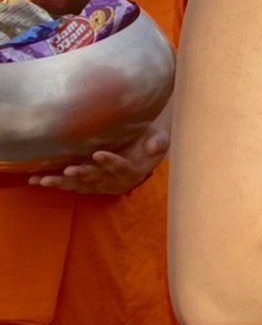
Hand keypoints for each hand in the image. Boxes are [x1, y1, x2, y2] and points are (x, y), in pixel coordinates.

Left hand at [29, 115, 170, 195]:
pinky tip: (38, 180)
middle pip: (97, 178)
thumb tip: (153, 147)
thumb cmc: (150, 141)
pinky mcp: (90, 184)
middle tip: (69, 170)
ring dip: (63, 182)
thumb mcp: (160, 139)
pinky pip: (72, 185)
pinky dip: (56, 183)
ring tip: (44, 180)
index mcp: (133, 171)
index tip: (98, 154)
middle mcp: (115, 181)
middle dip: (83, 174)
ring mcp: (101, 184)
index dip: (110, 162)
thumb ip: (159, 142)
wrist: (144, 154)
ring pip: (80, 184)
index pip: (121, 167)